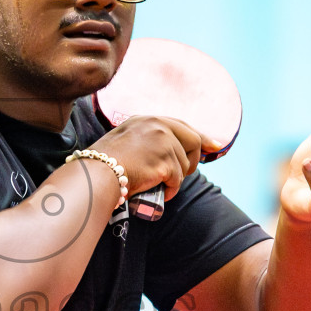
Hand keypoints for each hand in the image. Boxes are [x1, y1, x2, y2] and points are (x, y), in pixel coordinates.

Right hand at [92, 114, 215, 203]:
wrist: (96, 174)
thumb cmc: (104, 164)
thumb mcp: (125, 140)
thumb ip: (147, 140)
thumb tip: (169, 153)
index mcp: (147, 119)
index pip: (182, 125)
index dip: (200, 137)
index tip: (214, 146)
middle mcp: (157, 126)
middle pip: (193, 140)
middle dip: (194, 159)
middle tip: (186, 173)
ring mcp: (163, 142)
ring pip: (184, 164)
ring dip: (175, 178)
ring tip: (156, 184)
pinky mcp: (165, 161)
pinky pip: (177, 179)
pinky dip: (170, 189)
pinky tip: (157, 190)